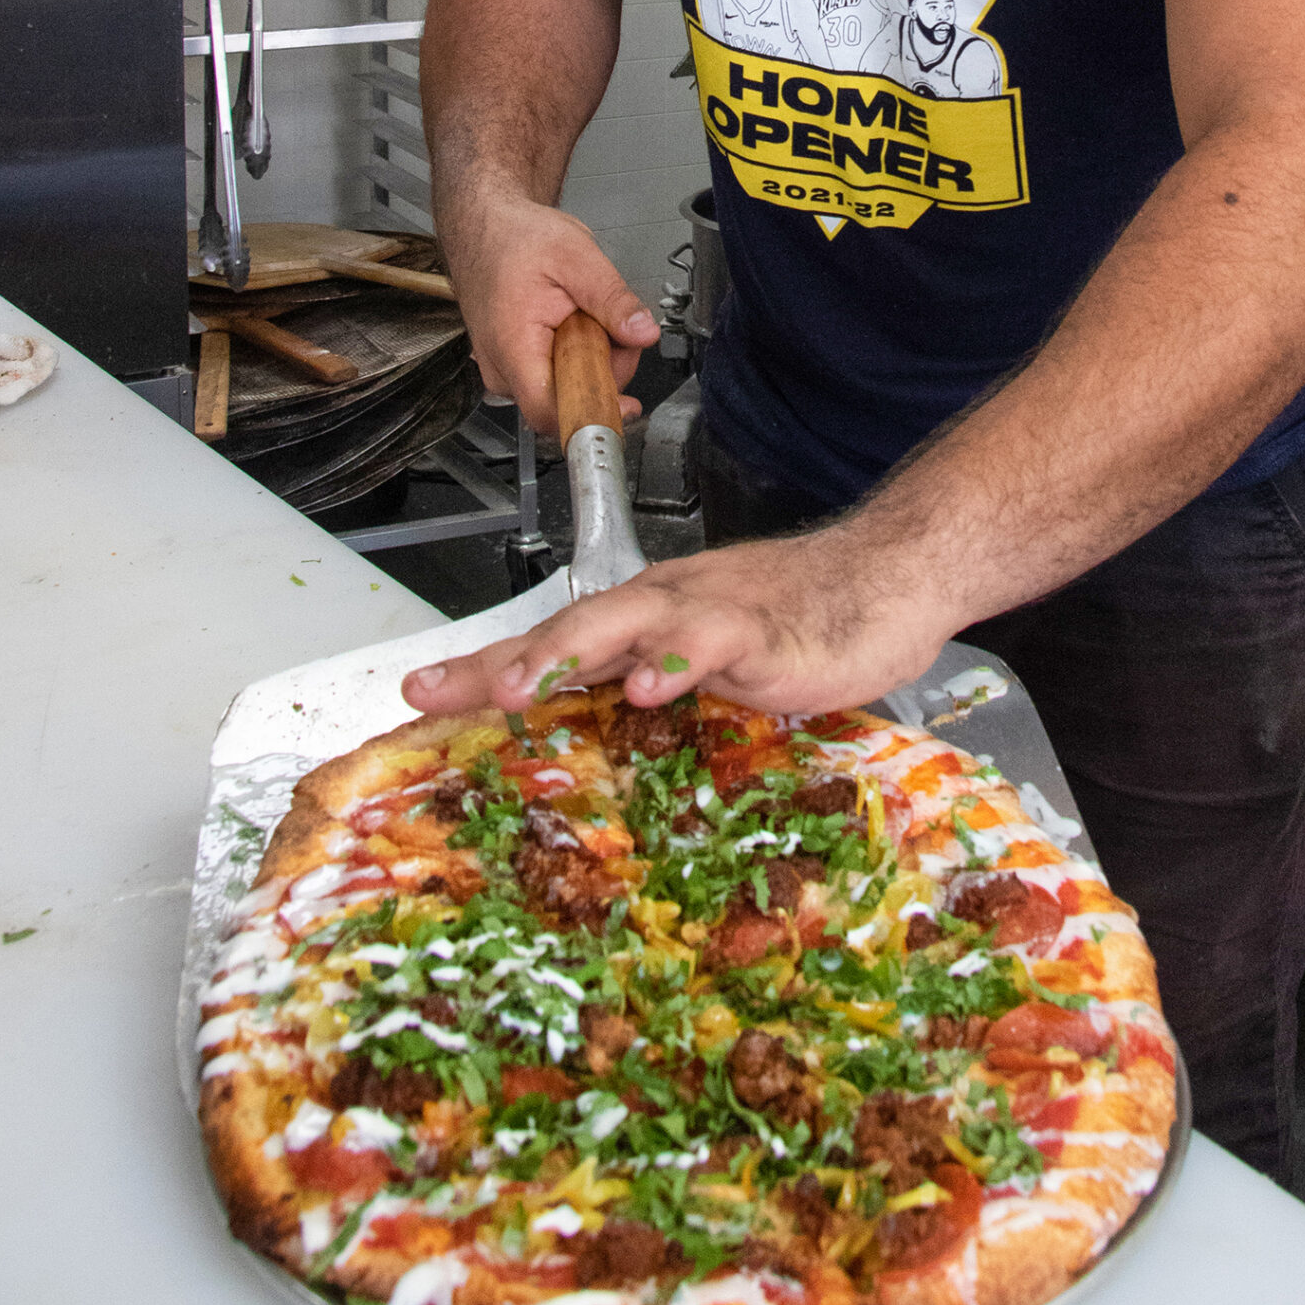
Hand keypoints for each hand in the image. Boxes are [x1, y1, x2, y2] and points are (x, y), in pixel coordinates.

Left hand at [399, 530, 950, 720]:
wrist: (890, 573)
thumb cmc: (805, 619)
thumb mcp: (712, 660)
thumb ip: (657, 687)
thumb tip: (596, 732)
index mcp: (648, 616)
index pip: (552, 638)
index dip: (481, 665)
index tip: (415, 694)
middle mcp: (666, 605)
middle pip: (569, 626)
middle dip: (501, 661)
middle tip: (438, 692)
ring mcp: (713, 612)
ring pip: (624, 621)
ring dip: (564, 652)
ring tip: (516, 686)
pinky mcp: (766, 630)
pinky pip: (713, 640)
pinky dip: (675, 659)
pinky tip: (647, 684)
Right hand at [440, 189, 657, 431]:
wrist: (486, 226)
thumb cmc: (517, 238)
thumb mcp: (577, 257)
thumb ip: (613, 299)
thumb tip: (644, 333)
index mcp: (513, 346)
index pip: (549, 412)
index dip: (592, 414)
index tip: (626, 405)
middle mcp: (501, 368)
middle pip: (566, 400)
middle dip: (603, 369)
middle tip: (611, 324)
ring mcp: (504, 369)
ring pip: (562, 389)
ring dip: (590, 360)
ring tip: (584, 314)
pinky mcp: (512, 366)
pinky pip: (553, 376)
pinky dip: (574, 355)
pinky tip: (571, 324)